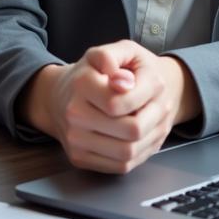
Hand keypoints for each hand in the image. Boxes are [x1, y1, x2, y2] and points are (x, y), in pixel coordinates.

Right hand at [19, 41, 200, 173]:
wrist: (61, 95)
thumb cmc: (92, 73)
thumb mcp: (105, 53)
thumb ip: (112, 57)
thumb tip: (124, 82)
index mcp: (81, 83)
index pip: (121, 102)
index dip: (144, 98)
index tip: (148, 87)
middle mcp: (73, 114)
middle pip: (131, 131)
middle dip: (153, 120)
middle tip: (158, 107)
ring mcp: (74, 140)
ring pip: (128, 152)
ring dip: (149, 140)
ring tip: (152, 122)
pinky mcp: (79, 158)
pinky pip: (120, 165)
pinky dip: (137, 154)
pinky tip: (140, 137)